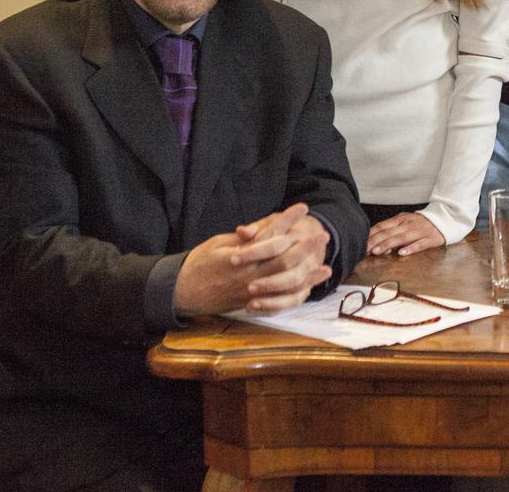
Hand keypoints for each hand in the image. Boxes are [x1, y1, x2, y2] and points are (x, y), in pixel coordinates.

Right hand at [175, 203, 331, 315]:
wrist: (182, 292)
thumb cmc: (198, 263)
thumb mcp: (217, 244)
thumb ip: (241, 239)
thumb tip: (259, 230)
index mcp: (239, 255)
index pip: (269, 234)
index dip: (287, 220)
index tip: (303, 207)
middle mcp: (248, 274)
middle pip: (283, 258)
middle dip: (305, 245)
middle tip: (322, 234)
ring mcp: (252, 291)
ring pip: (286, 280)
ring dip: (308, 270)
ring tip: (326, 261)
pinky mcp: (253, 302)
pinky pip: (280, 300)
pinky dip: (299, 292)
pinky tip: (313, 285)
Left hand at [367, 211, 445, 256]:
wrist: (445, 219)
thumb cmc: (420, 224)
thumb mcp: (405, 222)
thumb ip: (391, 230)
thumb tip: (374, 240)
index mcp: (401, 219)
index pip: (382, 226)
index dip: (370, 235)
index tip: (360, 244)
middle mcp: (408, 224)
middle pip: (389, 233)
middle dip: (375, 241)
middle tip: (363, 250)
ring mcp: (420, 231)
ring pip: (401, 238)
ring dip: (388, 244)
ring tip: (377, 251)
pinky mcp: (430, 239)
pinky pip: (420, 244)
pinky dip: (411, 248)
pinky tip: (402, 253)